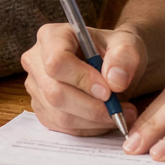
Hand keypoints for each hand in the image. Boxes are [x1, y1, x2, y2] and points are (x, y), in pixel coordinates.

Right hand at [21, 22, 145, 135]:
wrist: (113, 65)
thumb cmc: (116, 52)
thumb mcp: (128, 45)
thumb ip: (125, 57)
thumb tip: (114, 81)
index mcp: (51, 36)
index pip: (56, 61)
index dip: (82, 79)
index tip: (108, 91)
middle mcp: (36, 61)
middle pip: (56, 93)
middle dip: (92, 107)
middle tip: (120, 108)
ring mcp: (36, 87)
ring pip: (60, 115)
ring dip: (94, 121)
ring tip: (119, 113)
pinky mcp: (42, 109)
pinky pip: (62, 128)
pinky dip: (88, 128)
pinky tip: (103, 118)